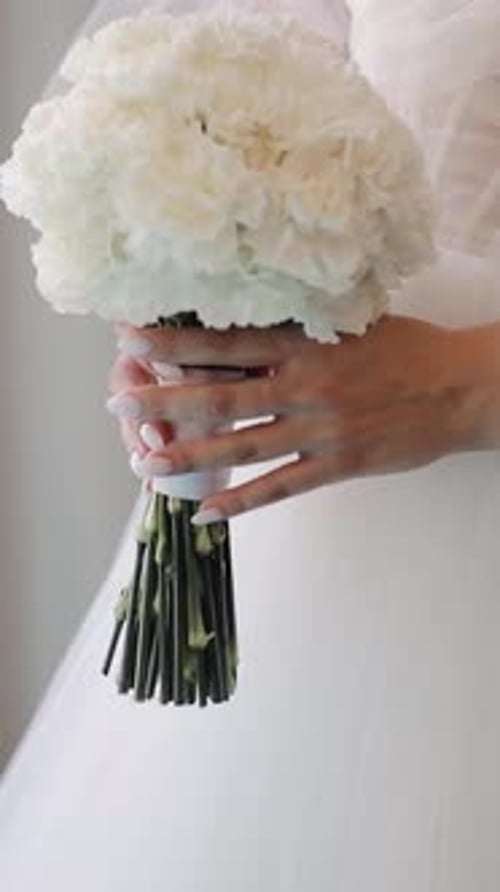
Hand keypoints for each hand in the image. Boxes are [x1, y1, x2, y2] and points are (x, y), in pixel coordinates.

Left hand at [107, 315, 494, 521]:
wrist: (459, 388)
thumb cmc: (406, 349)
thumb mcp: (350, 321)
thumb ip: (299, 327)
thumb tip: (245, 325)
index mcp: (305, 341)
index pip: (224, 341)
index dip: (174, 342)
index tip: (132, 340)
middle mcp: (304, 384)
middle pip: (219, 395)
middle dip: (163, 400)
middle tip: (118, 403)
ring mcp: (319, 429)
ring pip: (240, 446)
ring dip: (188, 456)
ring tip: (146, 463)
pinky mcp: (338, 464)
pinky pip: (280, 487)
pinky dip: (242, 501)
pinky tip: (207, 512)